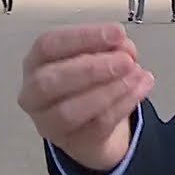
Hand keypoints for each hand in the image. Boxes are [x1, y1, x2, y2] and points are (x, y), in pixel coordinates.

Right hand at [18, 22, 153, 170]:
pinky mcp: (72, 142)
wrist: (94, 123)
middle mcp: (34, 92)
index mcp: (37, 61)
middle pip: (51, 81)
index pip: (49, 45)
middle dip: (92, 68)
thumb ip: (109, 46)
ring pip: (70, 110)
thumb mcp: (97, 55)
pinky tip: (139, 89)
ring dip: (109, 90)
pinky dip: (122, 105)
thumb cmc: (88, 81)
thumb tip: (123, 47)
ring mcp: (48, 122)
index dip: (83, 37)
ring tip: (136, 75)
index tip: (116, 32)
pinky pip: (97, 125)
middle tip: (126, 61)